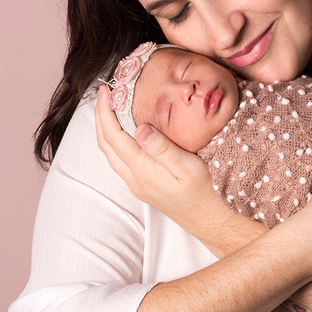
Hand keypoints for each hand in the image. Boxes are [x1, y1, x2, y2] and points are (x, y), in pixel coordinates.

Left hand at [94, 86, 243, 244]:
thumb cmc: (207, 192)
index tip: (104, 90)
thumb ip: (163, 149)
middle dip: (100, 117)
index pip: (114, 137)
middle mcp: (135, 179)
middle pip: (106, 144)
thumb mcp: (190, 167)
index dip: (105, 112)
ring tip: (110, 107)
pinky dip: (115, 140)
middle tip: (103, 93)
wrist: (211, 220)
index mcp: (143, 170)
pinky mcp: (143, 186)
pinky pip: (120, 160)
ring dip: (106, 129)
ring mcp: (137, 184)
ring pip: (111, 153)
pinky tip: (125, 131)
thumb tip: (140, 128)